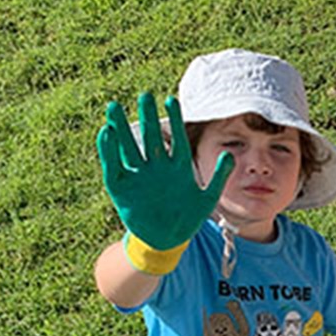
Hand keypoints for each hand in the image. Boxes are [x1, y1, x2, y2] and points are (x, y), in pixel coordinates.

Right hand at [97, 93, 232, 266]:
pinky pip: (113, 165)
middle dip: (147, 117)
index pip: (174, 138)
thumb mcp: (207, 197)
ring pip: (128, 147)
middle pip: (149, 137)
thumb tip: (230, 154)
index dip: (173, 119)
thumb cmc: (188, 217)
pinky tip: (106, 132)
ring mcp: (138, 176)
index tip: (170, 99)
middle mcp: (156, 167)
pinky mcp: (121, 187)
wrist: (167, 239)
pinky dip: (108, 150)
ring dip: (119, 127)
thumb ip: (219, 176)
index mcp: (177, 167)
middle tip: (144, 96)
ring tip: (114, 107)